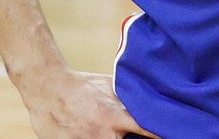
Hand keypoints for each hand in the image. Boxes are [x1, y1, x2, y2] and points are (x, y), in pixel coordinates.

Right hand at [23, 69, 156, 138]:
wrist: (46, 87)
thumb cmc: (81, 85)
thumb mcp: (108, 86)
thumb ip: (127, 96)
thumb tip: (150, 97)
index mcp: (114, 117)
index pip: (147, 131)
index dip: (161, 134)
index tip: (172, 134)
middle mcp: (103, 135)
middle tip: (125, 132)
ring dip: (110, 138)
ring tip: (100, 128)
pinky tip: (86, 131)